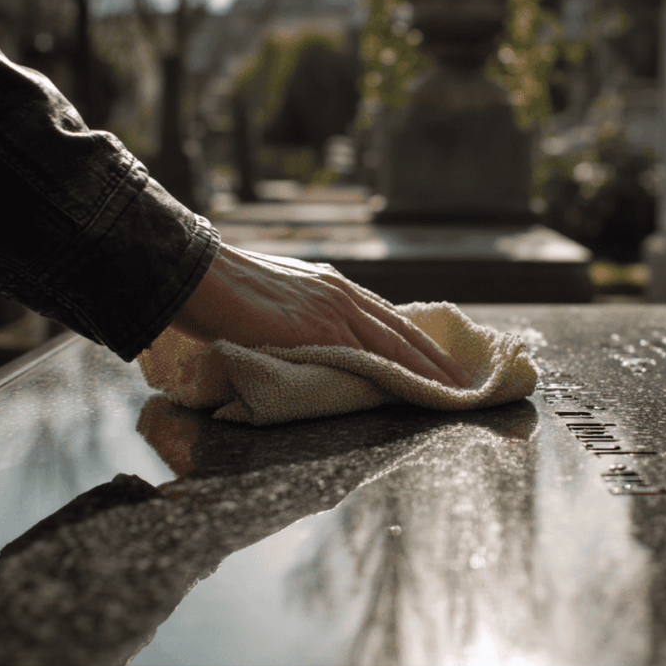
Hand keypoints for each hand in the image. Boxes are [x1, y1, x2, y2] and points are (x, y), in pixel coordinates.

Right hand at [169, 244, 470, 386]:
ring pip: (395, 346)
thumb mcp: (278, 295)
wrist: (199, 275)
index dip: (418, 340)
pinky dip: (398, 374)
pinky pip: (369, 358)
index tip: (441, 358)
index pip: (388, 317)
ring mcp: (335, 311)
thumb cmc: (225, 288)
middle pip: (402, 331)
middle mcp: (343, 295)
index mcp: (334, 286)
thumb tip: (313, 333)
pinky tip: (417, 390)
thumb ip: (304, 311)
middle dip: (437, 358)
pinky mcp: (321, 331)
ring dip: (428, 370)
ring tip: (454, 390)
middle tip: (466, 380)